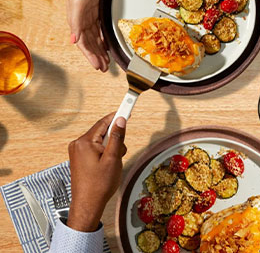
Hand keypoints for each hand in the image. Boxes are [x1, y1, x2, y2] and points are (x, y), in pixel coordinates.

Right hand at [67, 0, 109, 71]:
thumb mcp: (78, 6)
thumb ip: (76, 24)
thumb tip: (74, 40)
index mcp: (76, 22)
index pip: (84, 45)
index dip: (91, 57)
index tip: (97, 67)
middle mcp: (81, 22)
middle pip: (91, 44)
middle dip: (97, 57)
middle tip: (103, 68)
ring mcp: (88, 17)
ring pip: (95, 38)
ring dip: (100, 50)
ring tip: (106, 61)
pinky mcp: (95, 11)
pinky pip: (99, 29)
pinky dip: (102, 38)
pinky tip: (106, 44)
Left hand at [67, 113, 126, 231]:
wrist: (87, 205)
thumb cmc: (99, 185)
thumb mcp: (113, 159)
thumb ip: (117, 138)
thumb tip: (121, 120)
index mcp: (85, 142)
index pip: (104, 122)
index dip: (118, 116)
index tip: (128, 108)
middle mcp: (78, 144)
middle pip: (102, 132)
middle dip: (115, 140)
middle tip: (119, 154)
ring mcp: (77, 151)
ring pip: (100, 141)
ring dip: (110, 148)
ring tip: (112, 164)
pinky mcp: (78, 158)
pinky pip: (95, 148)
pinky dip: (104, 153)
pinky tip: (106, 166)